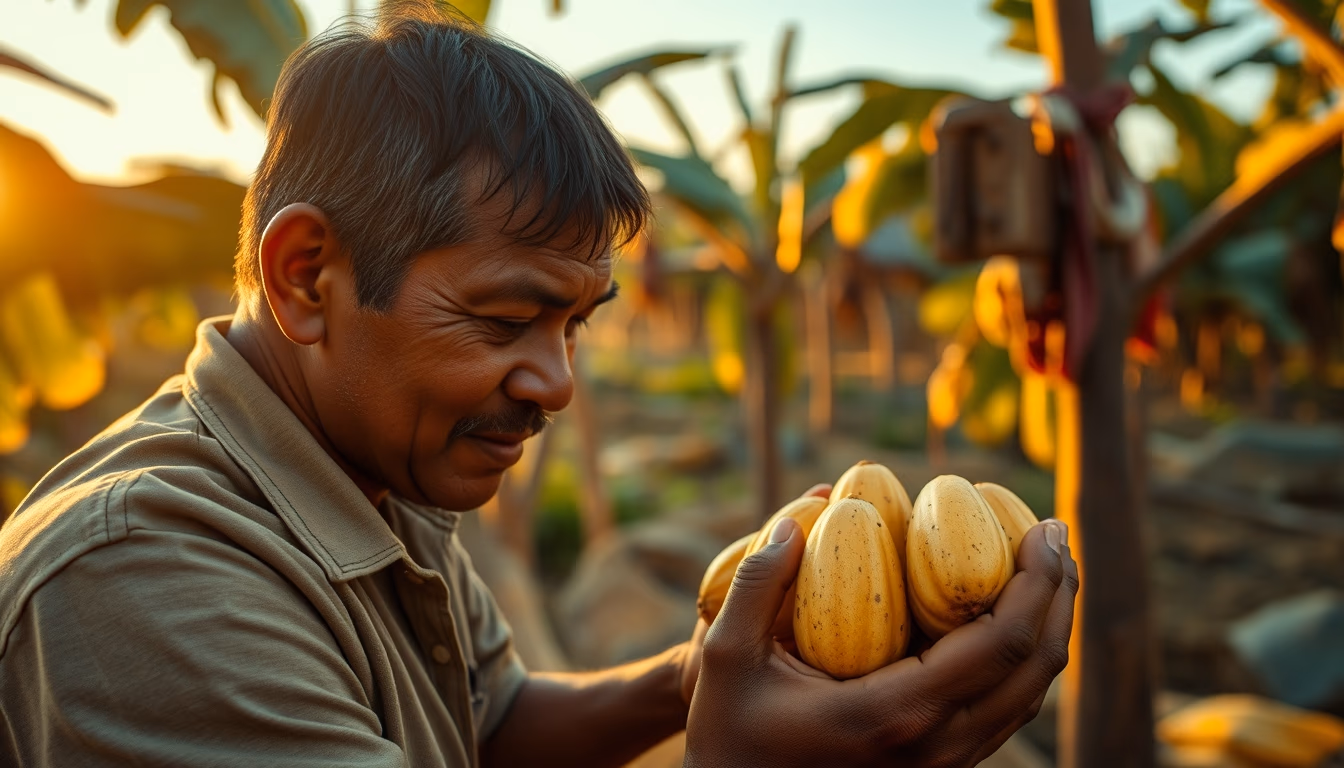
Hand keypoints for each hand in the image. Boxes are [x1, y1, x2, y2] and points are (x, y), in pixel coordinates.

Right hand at [684, 515, 1077, 766]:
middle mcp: (935, 748)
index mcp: (896, 716)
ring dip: (1048, 627)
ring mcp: (942, 765)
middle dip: (1059, 594)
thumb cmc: (729, 734)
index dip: (1037, 583)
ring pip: (1027, 696)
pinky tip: (1006, 616)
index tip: (1042, 527)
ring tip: (1046, 567)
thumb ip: (758, 584)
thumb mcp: (724, 656)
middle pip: (1034, 668)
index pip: (1000, 646)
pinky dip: (1021, 657)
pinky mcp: (939, 767)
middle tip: (1053, 532)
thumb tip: (799, 519)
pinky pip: (1002, 711)